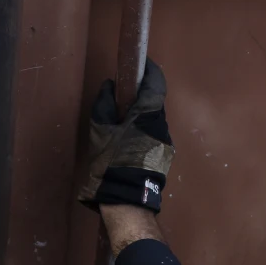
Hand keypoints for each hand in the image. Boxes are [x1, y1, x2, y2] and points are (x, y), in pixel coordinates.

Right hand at [78, 59, 174, 212]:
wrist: (126, 199)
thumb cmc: (111, 162)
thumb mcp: (100, 132)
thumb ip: (104, 106)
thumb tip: (110, 87)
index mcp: (148, 114)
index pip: (155, 83)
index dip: (149, 70)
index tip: (139, 65)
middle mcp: (162, 125)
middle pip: (153, 103)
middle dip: (139, 98)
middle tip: (119, 99)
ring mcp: (165, 143)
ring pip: (152, 121)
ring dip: (138, 118)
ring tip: (118, 126)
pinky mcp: (163, 157)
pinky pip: (152, 137)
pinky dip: (140, 133)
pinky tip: (125, 145)